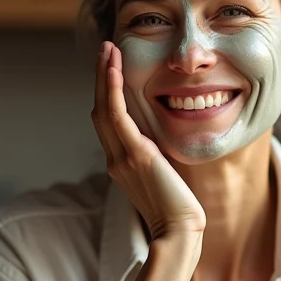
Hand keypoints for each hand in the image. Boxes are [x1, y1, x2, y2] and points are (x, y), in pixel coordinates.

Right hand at [91, 42, 205, 245]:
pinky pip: (117, 116)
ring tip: (108, 50)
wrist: (179, 231)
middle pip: (100, 110)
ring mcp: (121, 157)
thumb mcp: (163, 176)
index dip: (107, 94)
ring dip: (104, 76)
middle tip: (105, 50)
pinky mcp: (134, 155)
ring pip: (104, 108)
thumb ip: (156, 158)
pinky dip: (112, 90)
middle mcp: (115, 159)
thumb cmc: (178, 209)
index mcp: (120, 164)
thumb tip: (161, 143)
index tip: (111, 69)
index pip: (108, 122)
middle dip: (101, 78)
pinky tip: (114, 69)